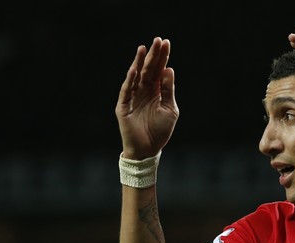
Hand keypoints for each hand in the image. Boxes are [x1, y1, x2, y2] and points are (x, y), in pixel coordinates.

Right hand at [115, 37, 178, 159]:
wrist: (148, 150)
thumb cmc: (160, 131)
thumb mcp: (170, 110)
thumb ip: (168, 91)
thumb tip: (169, 70)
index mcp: (156, 91)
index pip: (159, 70)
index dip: (163, 57)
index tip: (166, 42)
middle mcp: (144, 91)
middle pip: (148, 69)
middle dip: (153, 55)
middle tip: (158, 40)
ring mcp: (133, 97)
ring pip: (136, 76)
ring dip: (139, 62)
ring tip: (144, 48)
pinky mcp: (124, 106)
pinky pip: (127, 90)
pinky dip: (130, 79)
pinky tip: (134, 68)